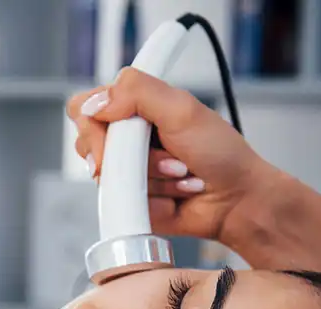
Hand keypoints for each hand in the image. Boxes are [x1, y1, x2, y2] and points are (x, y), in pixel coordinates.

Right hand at [66, 68, 282, 245]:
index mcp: (133, 107)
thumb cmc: (220, 152)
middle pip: (88, 145)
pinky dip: (152, 199)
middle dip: (132, 155)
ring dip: (151, 178)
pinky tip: (175, 195)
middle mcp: (123, 138)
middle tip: (170, 155)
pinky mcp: (129, 200)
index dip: (93, 124)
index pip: (84, 108)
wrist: (236, 199)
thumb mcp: (182, 109)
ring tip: (180, 174)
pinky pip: (120, 203)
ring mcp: (124, 171)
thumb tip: (95, 104)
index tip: (118, 136)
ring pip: (108, 178)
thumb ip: (137, 93)